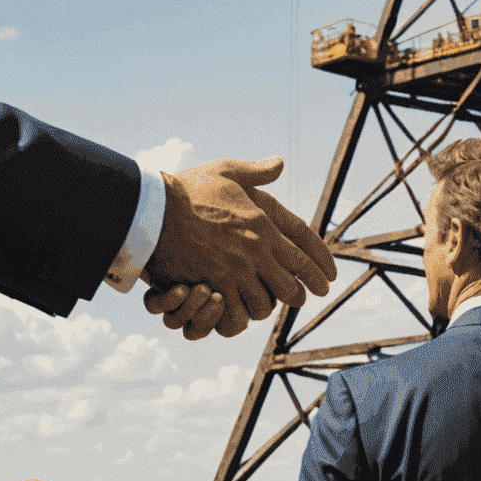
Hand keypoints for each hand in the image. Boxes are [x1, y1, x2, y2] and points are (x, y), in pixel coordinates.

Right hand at [145, 159, 337, 338]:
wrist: (152, 210)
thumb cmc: (188, 189)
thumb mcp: (226, 172)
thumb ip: (256, 172)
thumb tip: (279, 163)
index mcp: (263, 226)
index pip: (304, 255)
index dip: (320, 271)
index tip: (328, 281)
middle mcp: (254, 252)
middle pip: (290, 286)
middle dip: (299, 294)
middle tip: (302, 298)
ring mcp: (233, 273)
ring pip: (265, 304)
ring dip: (268, 306)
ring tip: (269, 304)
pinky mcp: (211, 287)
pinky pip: (235, 314)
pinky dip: (240, 317)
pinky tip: (240, 313)